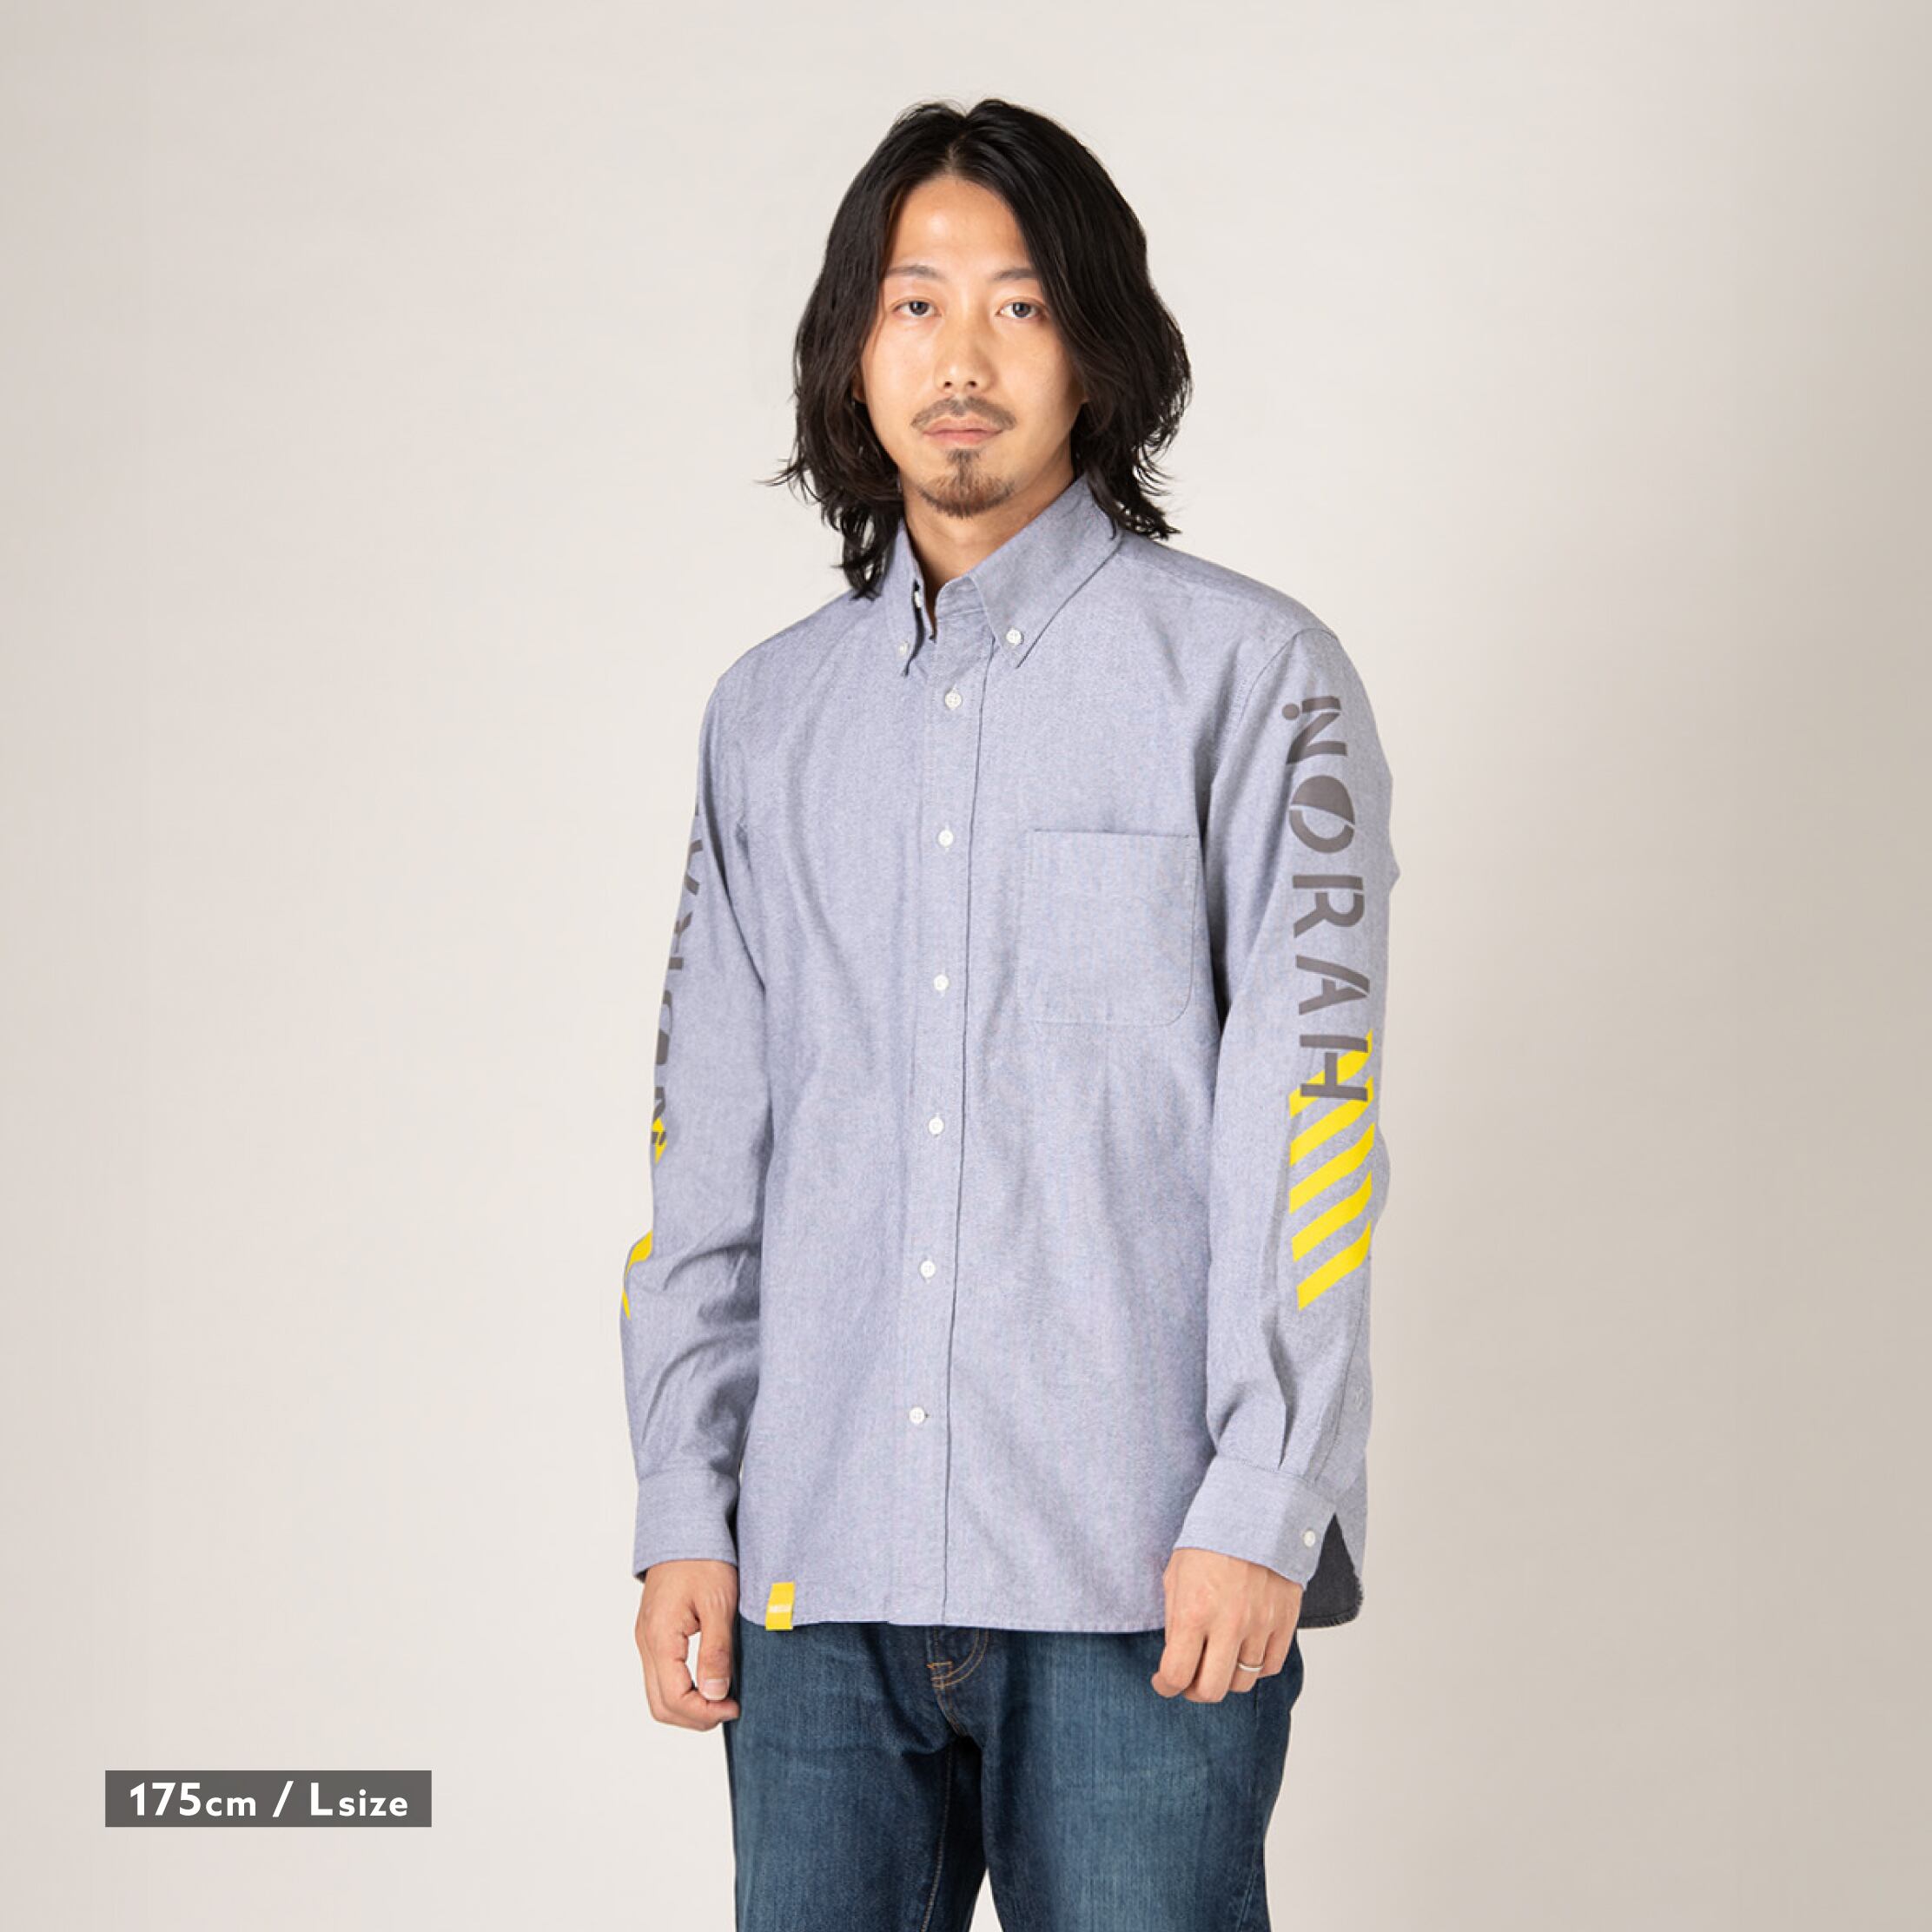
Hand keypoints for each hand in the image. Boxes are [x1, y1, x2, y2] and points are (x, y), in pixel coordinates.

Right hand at [635, 1559, 741, 1728]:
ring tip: (722, 1698)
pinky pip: (660, 1676)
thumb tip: (716, 1695)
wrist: (685, 1526)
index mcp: (660, 1637)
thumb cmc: (704, 1560)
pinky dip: (681, 1689)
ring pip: (657, 1694)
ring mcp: (646, 1638)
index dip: (705, 1713)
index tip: (734, 1707)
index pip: (674, 1699)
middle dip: (695, 1717)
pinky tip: (708, 1680)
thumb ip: (716, 1652)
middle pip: (660, 1705)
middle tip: (730, 1708)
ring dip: (688, 1706)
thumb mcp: (719, 1604)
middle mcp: (646, 1642)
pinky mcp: (653, 1633)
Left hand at [1153, 1547, 1301, 1701]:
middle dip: (1194, 1690)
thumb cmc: (1210, 1541)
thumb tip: (1176, 1655)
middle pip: (1211, 1690)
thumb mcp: (1175, 1575)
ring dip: (1226, 1678)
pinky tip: (1244, 1651)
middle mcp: (1228, 1624)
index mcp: (1194, 1611)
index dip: (1165, 1686)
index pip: (1176, 1674)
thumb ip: (1175, 1620)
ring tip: (1218, 1661)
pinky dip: (1255, 1667)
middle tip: (1190, 1679)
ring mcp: (1260, 1625)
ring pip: (1243, 1682)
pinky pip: (1270, 1666)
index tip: (1163, 1682)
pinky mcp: (1285, 1622)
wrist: (1255, 1512)